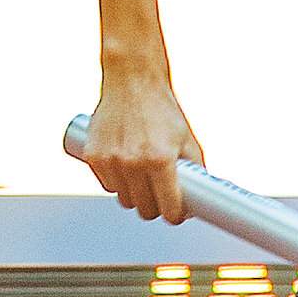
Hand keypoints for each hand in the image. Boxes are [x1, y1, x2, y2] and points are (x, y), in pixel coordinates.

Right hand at [71, 75, 203, 220]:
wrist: (133, 81)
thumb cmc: (162, 108)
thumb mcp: (187, 138)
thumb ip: (195, 167)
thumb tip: (203, 194)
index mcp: (160, 160)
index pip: (168, 208)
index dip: (175, 215)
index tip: (177, 214)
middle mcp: (134, 163)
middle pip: (145, 209)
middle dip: (156, 208)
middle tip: (162, 199)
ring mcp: (111, 160)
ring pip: (125, 200)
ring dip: (135, 198)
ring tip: (144, 184)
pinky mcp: (94, 156)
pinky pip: (107, 185)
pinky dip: (117, 185)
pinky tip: (126, 174)